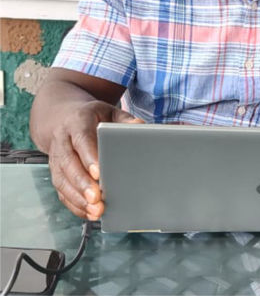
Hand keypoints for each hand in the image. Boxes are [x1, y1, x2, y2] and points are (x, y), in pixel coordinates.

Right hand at [48, 100, 143, 219]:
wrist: (64, 118)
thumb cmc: (93, 118)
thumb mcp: (110, 111)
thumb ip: (125, 119)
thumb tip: (140, 126)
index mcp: (77, 122)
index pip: (81, 140)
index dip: (89, 157)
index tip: (99, 173)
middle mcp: (62, 140)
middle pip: (69, 163)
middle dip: (82, 183)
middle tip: (96, 197)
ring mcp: (56, 158)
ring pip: (62, 180)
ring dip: (78, 197)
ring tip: (95, 210)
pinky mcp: (56, 173)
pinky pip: (61, 191)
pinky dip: (74, 204)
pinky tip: (88, 212)